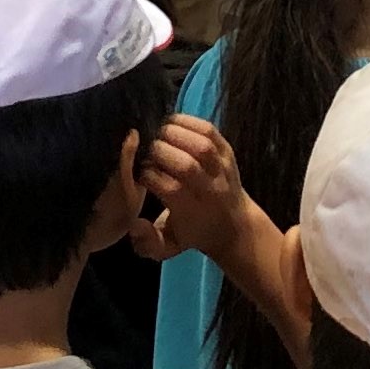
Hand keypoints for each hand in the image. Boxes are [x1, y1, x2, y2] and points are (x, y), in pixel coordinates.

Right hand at [134, 116, 242, 264]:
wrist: (234, 224)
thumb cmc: (193, 233)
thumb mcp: (167, 247)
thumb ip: (146, 243)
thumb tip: (135, 223)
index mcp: (192, 211)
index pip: (169, 188)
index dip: (148, 175)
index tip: (139, 173)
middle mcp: (209, 189)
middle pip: (186, 165)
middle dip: (159, 153)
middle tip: (147, 151)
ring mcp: (221, 168)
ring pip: (200, 145)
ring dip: (174, 134)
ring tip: (158, 135)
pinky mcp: (228, 151)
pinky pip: (210, 130)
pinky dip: (188, 121)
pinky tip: (171, 123)